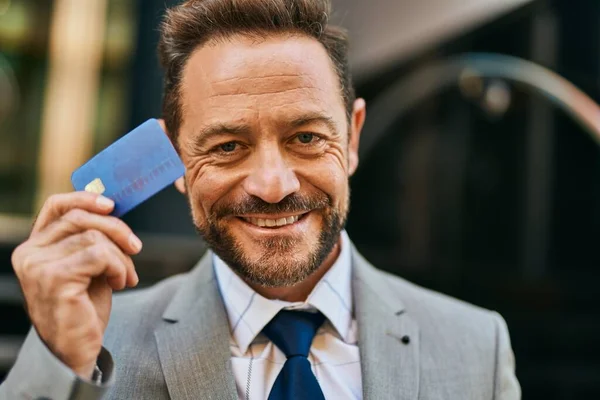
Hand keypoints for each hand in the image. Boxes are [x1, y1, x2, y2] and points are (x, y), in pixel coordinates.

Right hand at [11, 192, 141, 378]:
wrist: (76, 349)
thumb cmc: (83, 307)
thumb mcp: (88, 266)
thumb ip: (92, 239)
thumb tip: (112, 208)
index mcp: (35, 246)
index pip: (55, 206)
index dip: (85, 198)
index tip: (112, 204)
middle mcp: (30, 253)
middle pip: (81, 217)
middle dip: (117, 229)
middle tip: (136, 247)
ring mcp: (38, 266)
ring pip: (94, 237)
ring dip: (121, 257)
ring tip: (125, 276)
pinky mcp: (55, 279)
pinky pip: (99, 254)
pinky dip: (118, 267)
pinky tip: (120, 284)